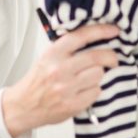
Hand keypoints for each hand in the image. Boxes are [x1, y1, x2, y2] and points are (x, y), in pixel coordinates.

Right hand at [2, 23, 119, 137]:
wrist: (23, 106)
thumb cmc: (37, 81)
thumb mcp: (46, 58)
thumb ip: (66, 49)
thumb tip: (93, 39)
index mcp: (53, 54)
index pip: (81, 36)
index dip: (101, 31)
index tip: (113, 31)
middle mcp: (59, 69)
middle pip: (96, 57)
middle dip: (110, 57)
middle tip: (113, 59)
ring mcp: (66, 88)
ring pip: (98, 74)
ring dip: (98, 75)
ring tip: (89, 78)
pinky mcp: (72, 104)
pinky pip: (96, 92)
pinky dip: (94, 90)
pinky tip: (84, 90)